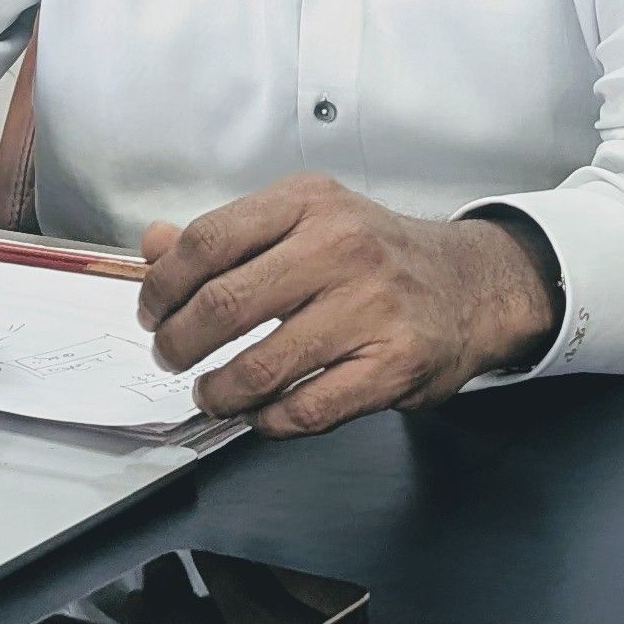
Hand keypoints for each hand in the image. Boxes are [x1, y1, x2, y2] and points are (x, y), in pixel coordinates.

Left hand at [135, 175, 559, 437]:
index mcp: (308, 203)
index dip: (162, 286)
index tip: (152, 311)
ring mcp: (371, 307)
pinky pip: (306, 409)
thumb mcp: (306, 220)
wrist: (471, 284)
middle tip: (171, 357)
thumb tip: (152, 248)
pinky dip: (268, 420)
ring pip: (260, 367)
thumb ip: (228, 235)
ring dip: (218, 392)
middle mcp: (340, 247)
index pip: (207, 241)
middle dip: (178, 344)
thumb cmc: (377, 256)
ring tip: (211, 393)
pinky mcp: (393, 364)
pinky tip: (260, 413)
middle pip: (223, 305)